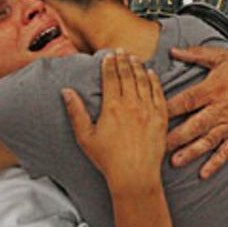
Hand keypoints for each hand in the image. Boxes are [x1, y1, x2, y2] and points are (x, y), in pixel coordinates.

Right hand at [62, 52, 167, 187]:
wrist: (135, 175)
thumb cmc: (108, 160)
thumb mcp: (85, 137)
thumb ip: (76, 112)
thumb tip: (66, 91)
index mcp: (112, 107)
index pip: (110, 78)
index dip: (109, 64)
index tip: (108, 55)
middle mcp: (132, 104)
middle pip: (127, 75)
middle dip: (124, 60)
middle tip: (121, 51)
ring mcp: (148, 110)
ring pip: (143, 81)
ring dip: (138, 67)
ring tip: (134, 58)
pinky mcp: (161, 117)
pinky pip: (158, 93)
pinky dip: (155, 80)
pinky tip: (152, 74)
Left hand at [166, 46, 227, 178]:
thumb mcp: (221, 56)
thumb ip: (196, 54)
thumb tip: (173, 50)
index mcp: (214, 88)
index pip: (187, 100)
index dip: (169, 109)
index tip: (152, 116)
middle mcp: (222, 108)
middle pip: (195, 125)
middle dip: (175, 137)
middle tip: (157, 146)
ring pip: (209, 141)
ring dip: (192, 152)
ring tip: (175, 161)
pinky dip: (216, 163)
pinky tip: (204, 173)